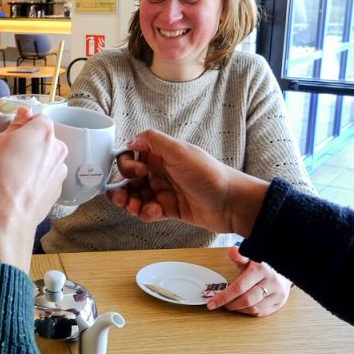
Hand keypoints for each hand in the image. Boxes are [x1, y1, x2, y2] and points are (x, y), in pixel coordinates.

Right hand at [0, 110, 67, 270]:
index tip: (13, 134)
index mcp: (43, 132)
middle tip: (10, 155)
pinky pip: (47, 177)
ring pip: (46, 159)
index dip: (25, 125)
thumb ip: (14, 126)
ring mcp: (59, 170)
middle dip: (31, 144)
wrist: (8, 215)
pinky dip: (37, 179)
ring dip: (35, 162)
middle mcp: (57, 149)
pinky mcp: (57, 189)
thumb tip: (23, 115)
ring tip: (14, 175)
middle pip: (45, 139)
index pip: (39, 118)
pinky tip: (21, 187)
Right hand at [108, 129, 266, 235]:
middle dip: (122, 189)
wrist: (231, 203)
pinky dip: (146, 213)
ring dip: (131, 203)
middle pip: (130, 180)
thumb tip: (130, 139)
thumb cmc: (210, 175)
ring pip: (136, 197)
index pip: (132, 156)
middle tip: (122, 197)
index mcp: (161, 154)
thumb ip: (153, 141)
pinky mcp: (168, 209)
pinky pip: (148, 212)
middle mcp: (160, 171)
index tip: (136, 173)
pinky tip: (155, 212)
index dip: (127, 166)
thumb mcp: (180, 151)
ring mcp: (164, 191)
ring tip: (135, 207)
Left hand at [205, 246, 291, 316]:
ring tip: (231, 304)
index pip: (239, 287)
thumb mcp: (251, 257)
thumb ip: (239, 256)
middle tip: (221, 303)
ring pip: (254, 308)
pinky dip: (248, 311)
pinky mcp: (280, 303)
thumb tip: (232, 251)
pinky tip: (242, 307)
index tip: (212, 303)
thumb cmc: (264, 264)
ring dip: (239, 309)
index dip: (223, 297)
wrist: (285, 268)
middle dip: (230, 304)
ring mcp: (278, 294)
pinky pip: (261, 313)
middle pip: (246, 300)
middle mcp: (271, 282)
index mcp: (261, 269)